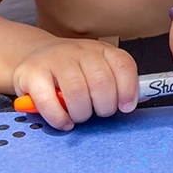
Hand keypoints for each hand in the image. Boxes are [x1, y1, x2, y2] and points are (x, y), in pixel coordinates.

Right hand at [11, 39, 138, 130]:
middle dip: (104, 106)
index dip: (128, 89)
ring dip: (82, 113)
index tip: (125, 107)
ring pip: (76, 91)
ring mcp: (55, 60)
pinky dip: (59, 117)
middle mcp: (80, 51)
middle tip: (98, 113)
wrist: (34, 56)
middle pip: (101, 81)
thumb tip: (139, 99)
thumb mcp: (98, 69)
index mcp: (102, 50)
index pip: (123, 65)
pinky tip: (64, 121)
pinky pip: (48, 101)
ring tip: (80, 116)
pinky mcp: (32, 73)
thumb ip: (117, 83)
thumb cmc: (73, 70)